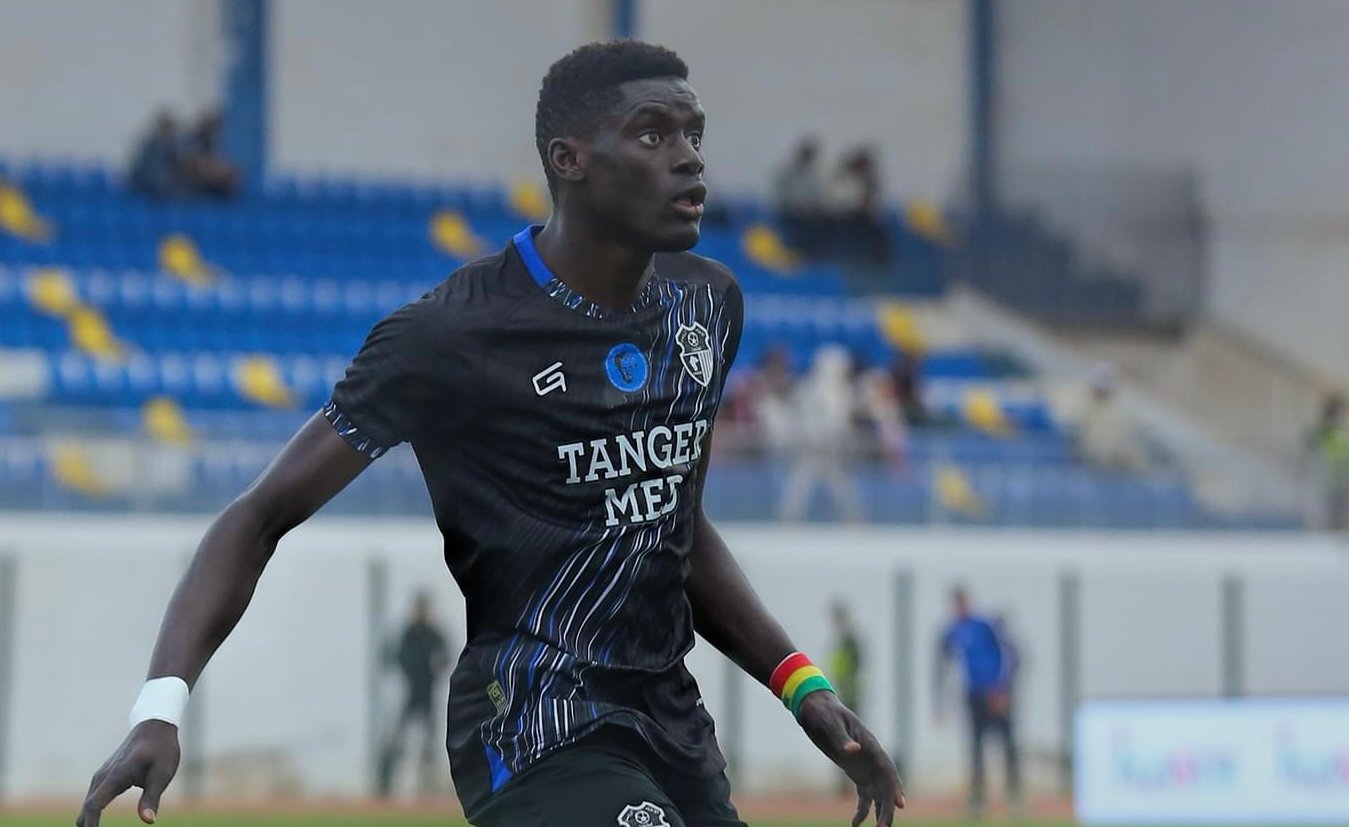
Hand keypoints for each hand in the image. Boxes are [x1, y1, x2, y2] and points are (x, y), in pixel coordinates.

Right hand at [78, 720, 180, 826]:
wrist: (154, 727)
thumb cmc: (161, 749)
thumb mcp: (163, 773)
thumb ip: (152, 797)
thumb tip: (148, 821)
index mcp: (116, 776)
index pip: (94, 806)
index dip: (91, 825)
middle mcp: (103, 777)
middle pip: (87, 808)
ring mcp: (101, 776)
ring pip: (87, 805)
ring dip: (88, 822)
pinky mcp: (104, 777)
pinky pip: (92, 799)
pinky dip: (91, 814)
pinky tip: (96, 825)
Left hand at [797, 692, 904, 825]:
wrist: (815, 707)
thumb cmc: (824, 714)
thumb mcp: (830, 725)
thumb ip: (841, 739)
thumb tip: (853, 750)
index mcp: (870, 745)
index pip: (888, 769)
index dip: (895, 787)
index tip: (900, 804)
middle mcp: (871, 757)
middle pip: (886, 785)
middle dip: (888, 807)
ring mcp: (865, 765)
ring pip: (878, 793)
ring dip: (879, 811)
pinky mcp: (855, 772)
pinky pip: (864, 794)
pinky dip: (863, 809)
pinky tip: (855, 824)